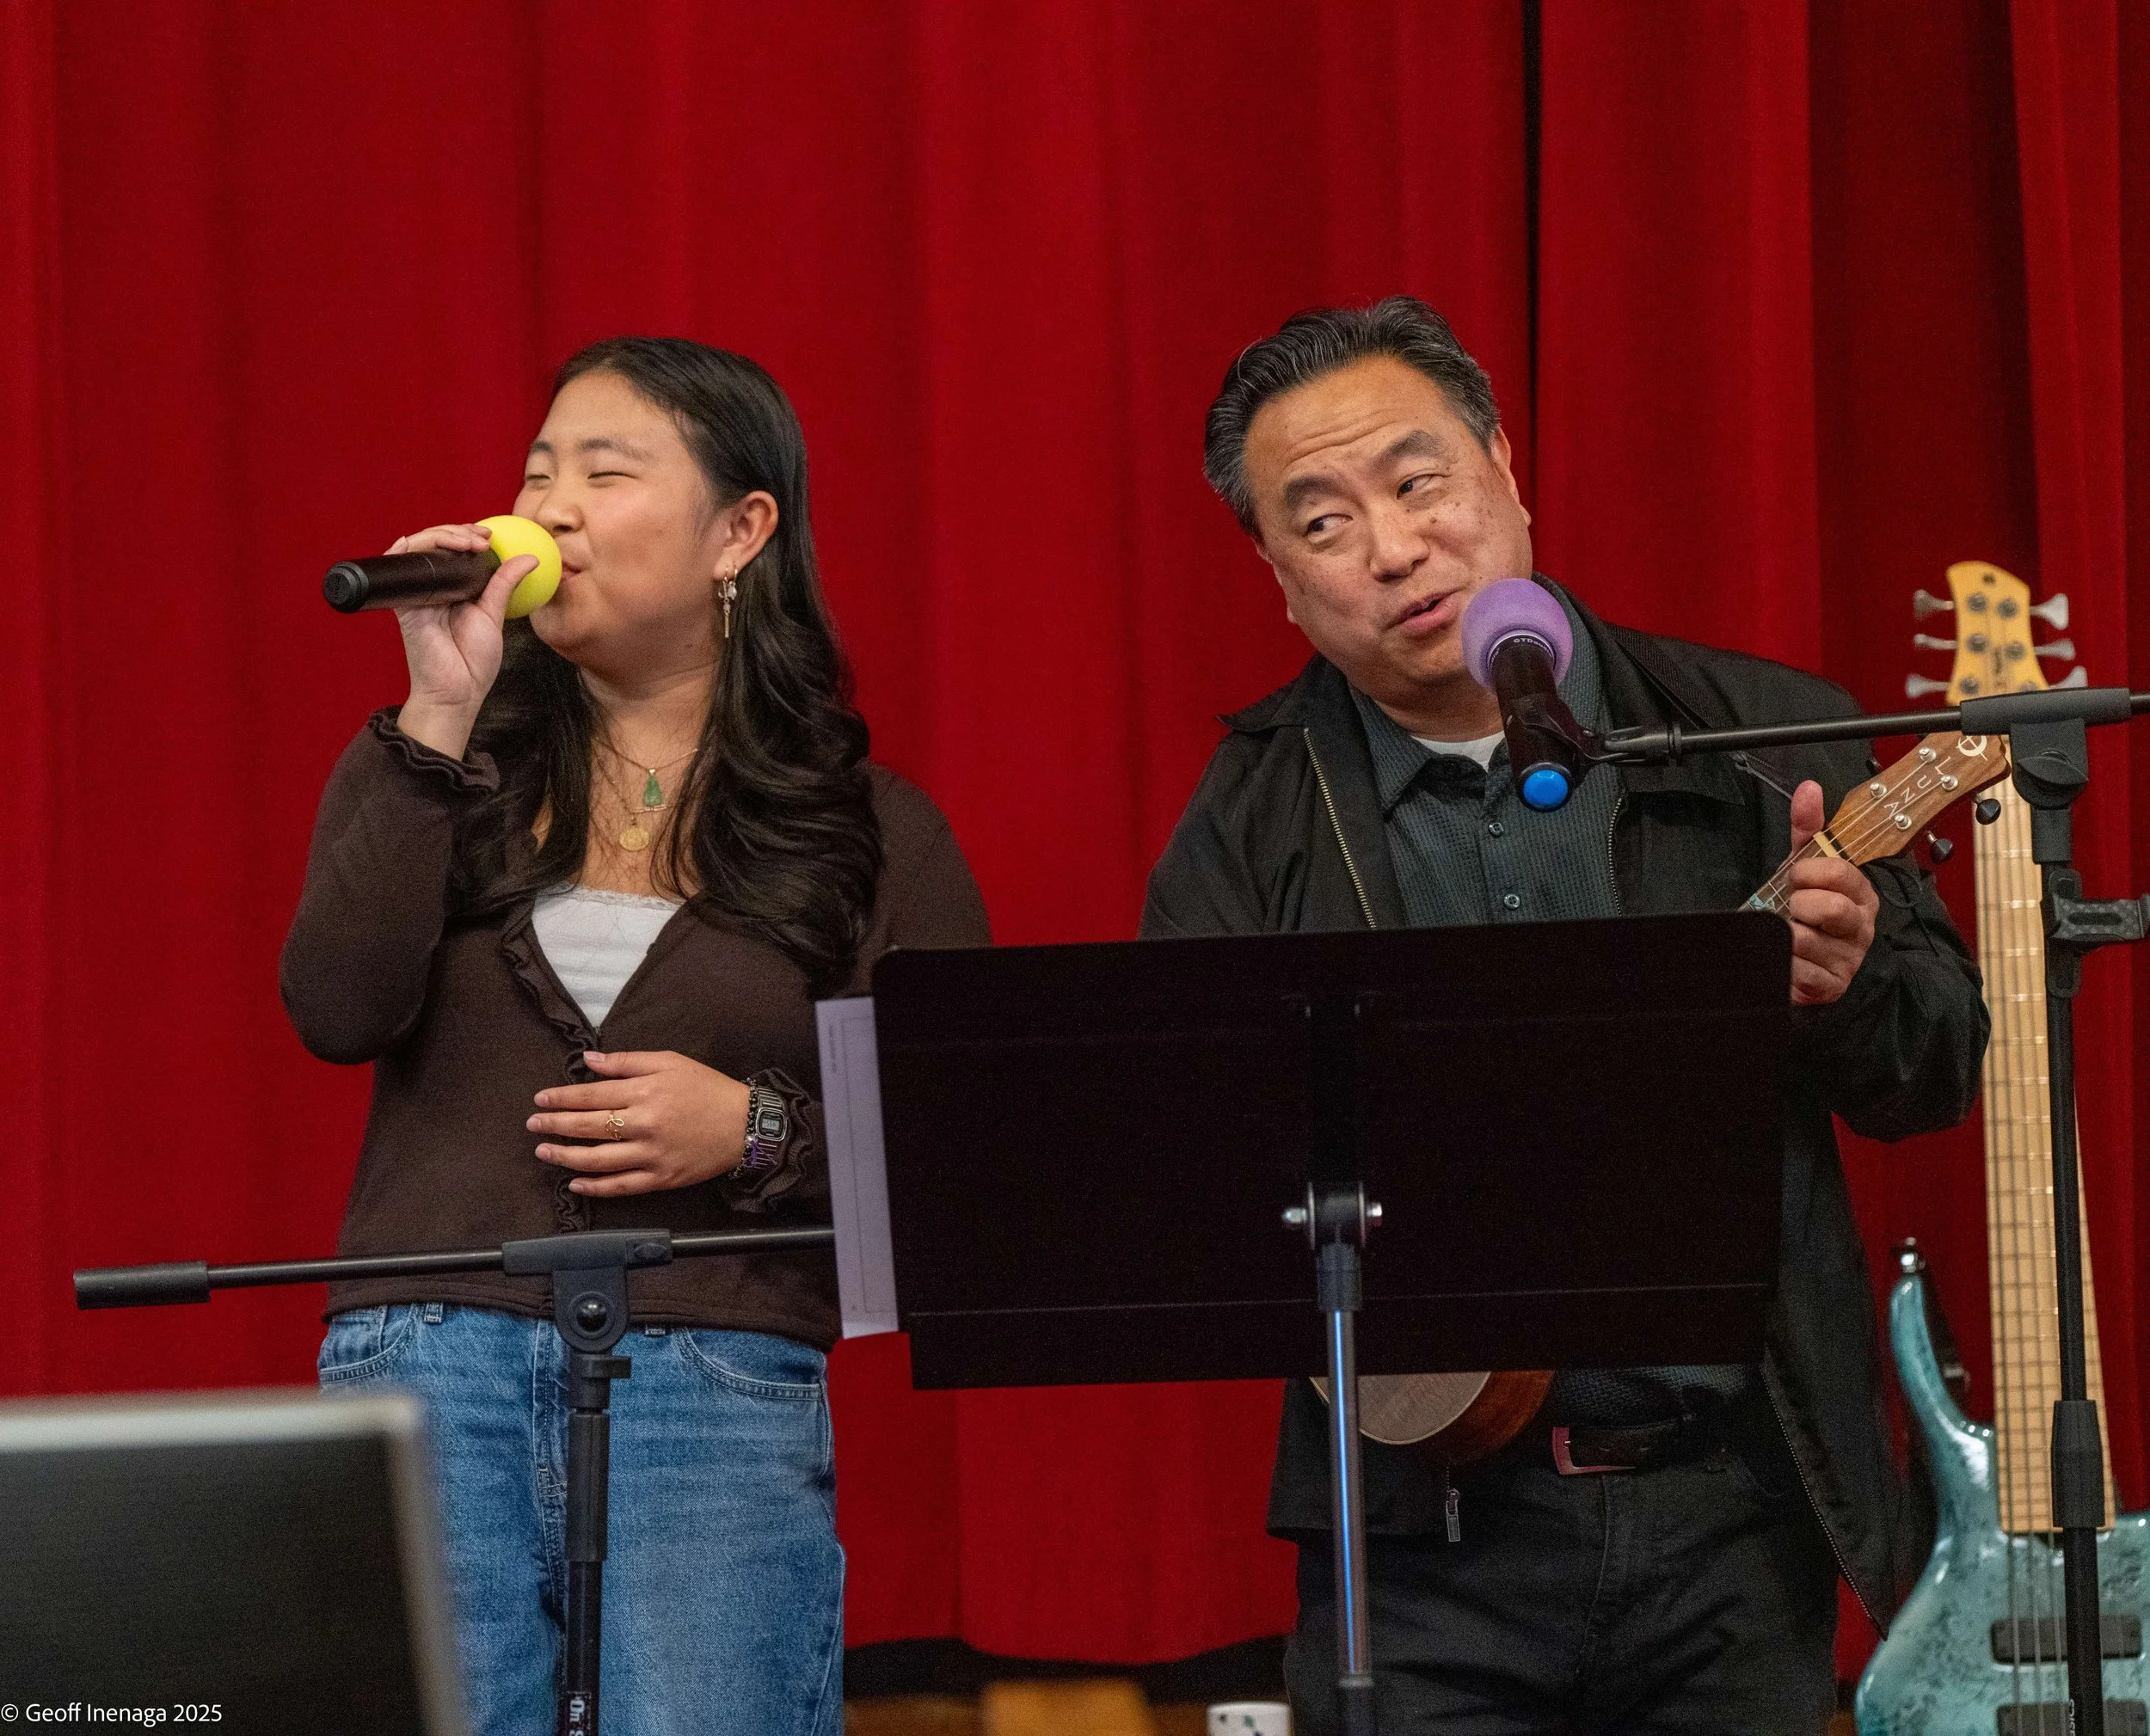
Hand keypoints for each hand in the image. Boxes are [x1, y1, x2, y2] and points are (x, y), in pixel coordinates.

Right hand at [388, 522, 535, 758]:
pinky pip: (397, 566)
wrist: (458, 691)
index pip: (454, 550)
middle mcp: (433, 587)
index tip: (490, 536)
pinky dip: (408, 548)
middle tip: (482, 538)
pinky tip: (428, 545)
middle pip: (435, 544)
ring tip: (467, 543)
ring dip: (439, 536)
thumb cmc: (474, 662)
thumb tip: (530, 558)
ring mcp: (416, 593)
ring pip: (417, 548)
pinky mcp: (404, 602)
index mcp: (454, 589)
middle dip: (457, 531)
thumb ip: (505, 583)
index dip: (467, 535)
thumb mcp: (494, 615)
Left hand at [528, 1050, 750, 1197]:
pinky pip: (621, 1186)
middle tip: (534, 1125)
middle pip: (588, 1127)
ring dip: (566, 1156)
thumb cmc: (707, 1088)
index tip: (541, 1099)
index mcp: (645, 1092)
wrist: (745, 1125)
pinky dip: (595, 1187)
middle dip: (555, 1125)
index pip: (591, 1095)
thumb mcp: (670, 1062)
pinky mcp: (661, 1179)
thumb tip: (588, 1059)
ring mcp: (651, 1155)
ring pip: (598, 1160)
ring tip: (545, 1152)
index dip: (562, 1098)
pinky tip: (575, 1183)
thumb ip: (627, 1062)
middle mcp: (644, 1124)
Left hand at [1784, 779, 1880, 1006]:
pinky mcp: (1831, 986)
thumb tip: (1809, 789)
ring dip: (1786, 933)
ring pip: (1807, 940)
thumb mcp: (1806, 867)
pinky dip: (1784, 962)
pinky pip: (1800, 971)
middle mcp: (1861, 927)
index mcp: (1861, 894)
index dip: (1809, 872)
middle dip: (1799, 904)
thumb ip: (1807, 830)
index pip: (1841, 873)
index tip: (1795, 877)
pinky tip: (1785, 957)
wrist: (1804, 962)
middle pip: (1830, 909)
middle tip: (1791, 907)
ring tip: (1786, 931)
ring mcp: (1848, 959)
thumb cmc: (1808, 910)